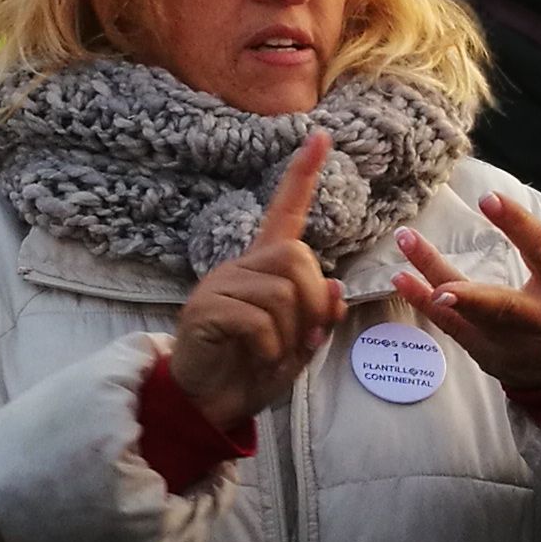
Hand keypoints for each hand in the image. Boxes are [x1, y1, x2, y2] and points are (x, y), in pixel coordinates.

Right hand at [168, 133, 344, 430]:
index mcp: (263, 268)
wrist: (205, 405)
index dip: (303, 176)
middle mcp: (239, 266)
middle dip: (313, 302)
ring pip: (281, 292)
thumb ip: (319, 319)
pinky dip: (270, 348)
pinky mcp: (204, 309)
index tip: (321, 136)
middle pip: (296, 257)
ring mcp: (219, 285)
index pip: (285, 211)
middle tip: (303, 337)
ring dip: (292, 333)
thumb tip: (337, 287)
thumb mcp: (298, 346)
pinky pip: (258, 320)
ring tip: (273, 353)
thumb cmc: (251, 371)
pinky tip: (257, 358)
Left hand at [394, 159, 540, 396]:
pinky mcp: (487, 351)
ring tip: (404, 260)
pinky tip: (402, 280)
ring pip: (469, 316)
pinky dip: (424, 305)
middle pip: (503, 306)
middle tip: (436, 266)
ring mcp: (511, 340)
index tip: (488, 199)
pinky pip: (452, 328)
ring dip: (434, 288)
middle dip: (470, 293)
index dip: (518, 226)